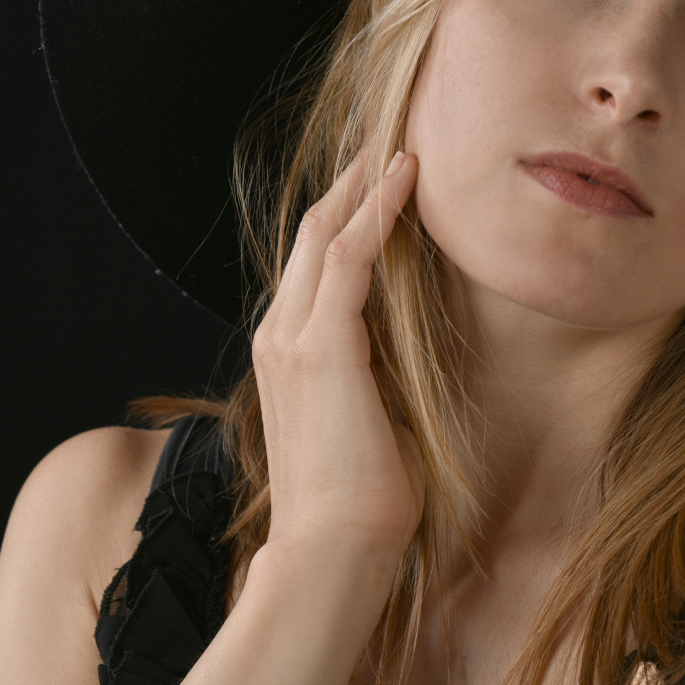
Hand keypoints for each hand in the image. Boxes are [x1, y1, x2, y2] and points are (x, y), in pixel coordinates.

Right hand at [252, 149, 423, 558]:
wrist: (334, 549)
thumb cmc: (359, 498)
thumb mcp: (363, 416)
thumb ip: (369, 372)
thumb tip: (398, 349)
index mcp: (287, 351)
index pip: (313, 262)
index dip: (345, 213)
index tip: (379, 176)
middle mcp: (279, 333)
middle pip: (311, 232)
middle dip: (350, 181)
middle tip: (387, 136)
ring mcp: (293, 337)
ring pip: (325, 233)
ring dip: (364, 182)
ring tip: (400, 142)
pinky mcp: (322, 345)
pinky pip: (349, 255)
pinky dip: (377, 211)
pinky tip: (405, 177)